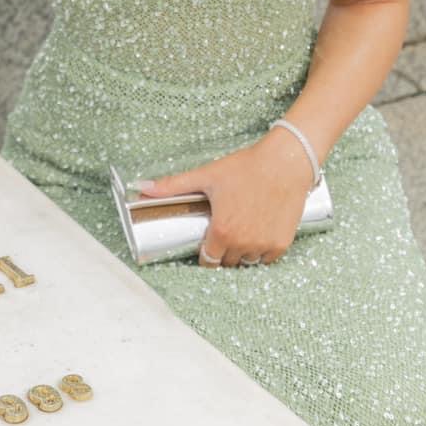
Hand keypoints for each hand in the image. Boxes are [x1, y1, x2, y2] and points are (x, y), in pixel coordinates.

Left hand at [133, 136, 315, 268]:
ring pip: (247, 262)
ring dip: (241, 253)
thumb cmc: (245, 168)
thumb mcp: (206, 175)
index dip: (204, 254)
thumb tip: (141, 187)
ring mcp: (264, 246)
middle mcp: (243, 244)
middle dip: (222, 252)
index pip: (207, 261)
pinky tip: (257, 235)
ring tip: (240, 233)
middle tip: (223, 233)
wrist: (285, 163)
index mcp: (222, 232)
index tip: (206, 242)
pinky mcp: (282, 243)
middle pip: (227, 262)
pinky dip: (261, 252)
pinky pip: (267, 259)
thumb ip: (173, 185)